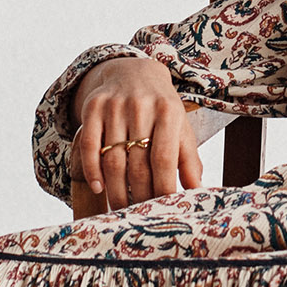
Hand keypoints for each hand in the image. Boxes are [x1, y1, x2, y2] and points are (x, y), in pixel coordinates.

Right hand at [70, 56, 203, 208]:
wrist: (135, 72)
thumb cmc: (162, 109)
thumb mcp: (181, 128)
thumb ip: (189, 160)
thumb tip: (197, 192)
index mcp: (168, 111)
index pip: (163, 158)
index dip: (163, 187)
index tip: (162, 208)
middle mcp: (140, 106)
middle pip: (137, 163)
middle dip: (139, 195)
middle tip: (139, 215)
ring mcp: (114, 106)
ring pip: (112, 159)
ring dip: (116, 190)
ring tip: (122, 209)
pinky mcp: (92, 106)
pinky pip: (89, 145)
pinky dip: (92, 170)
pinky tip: (99, 188)